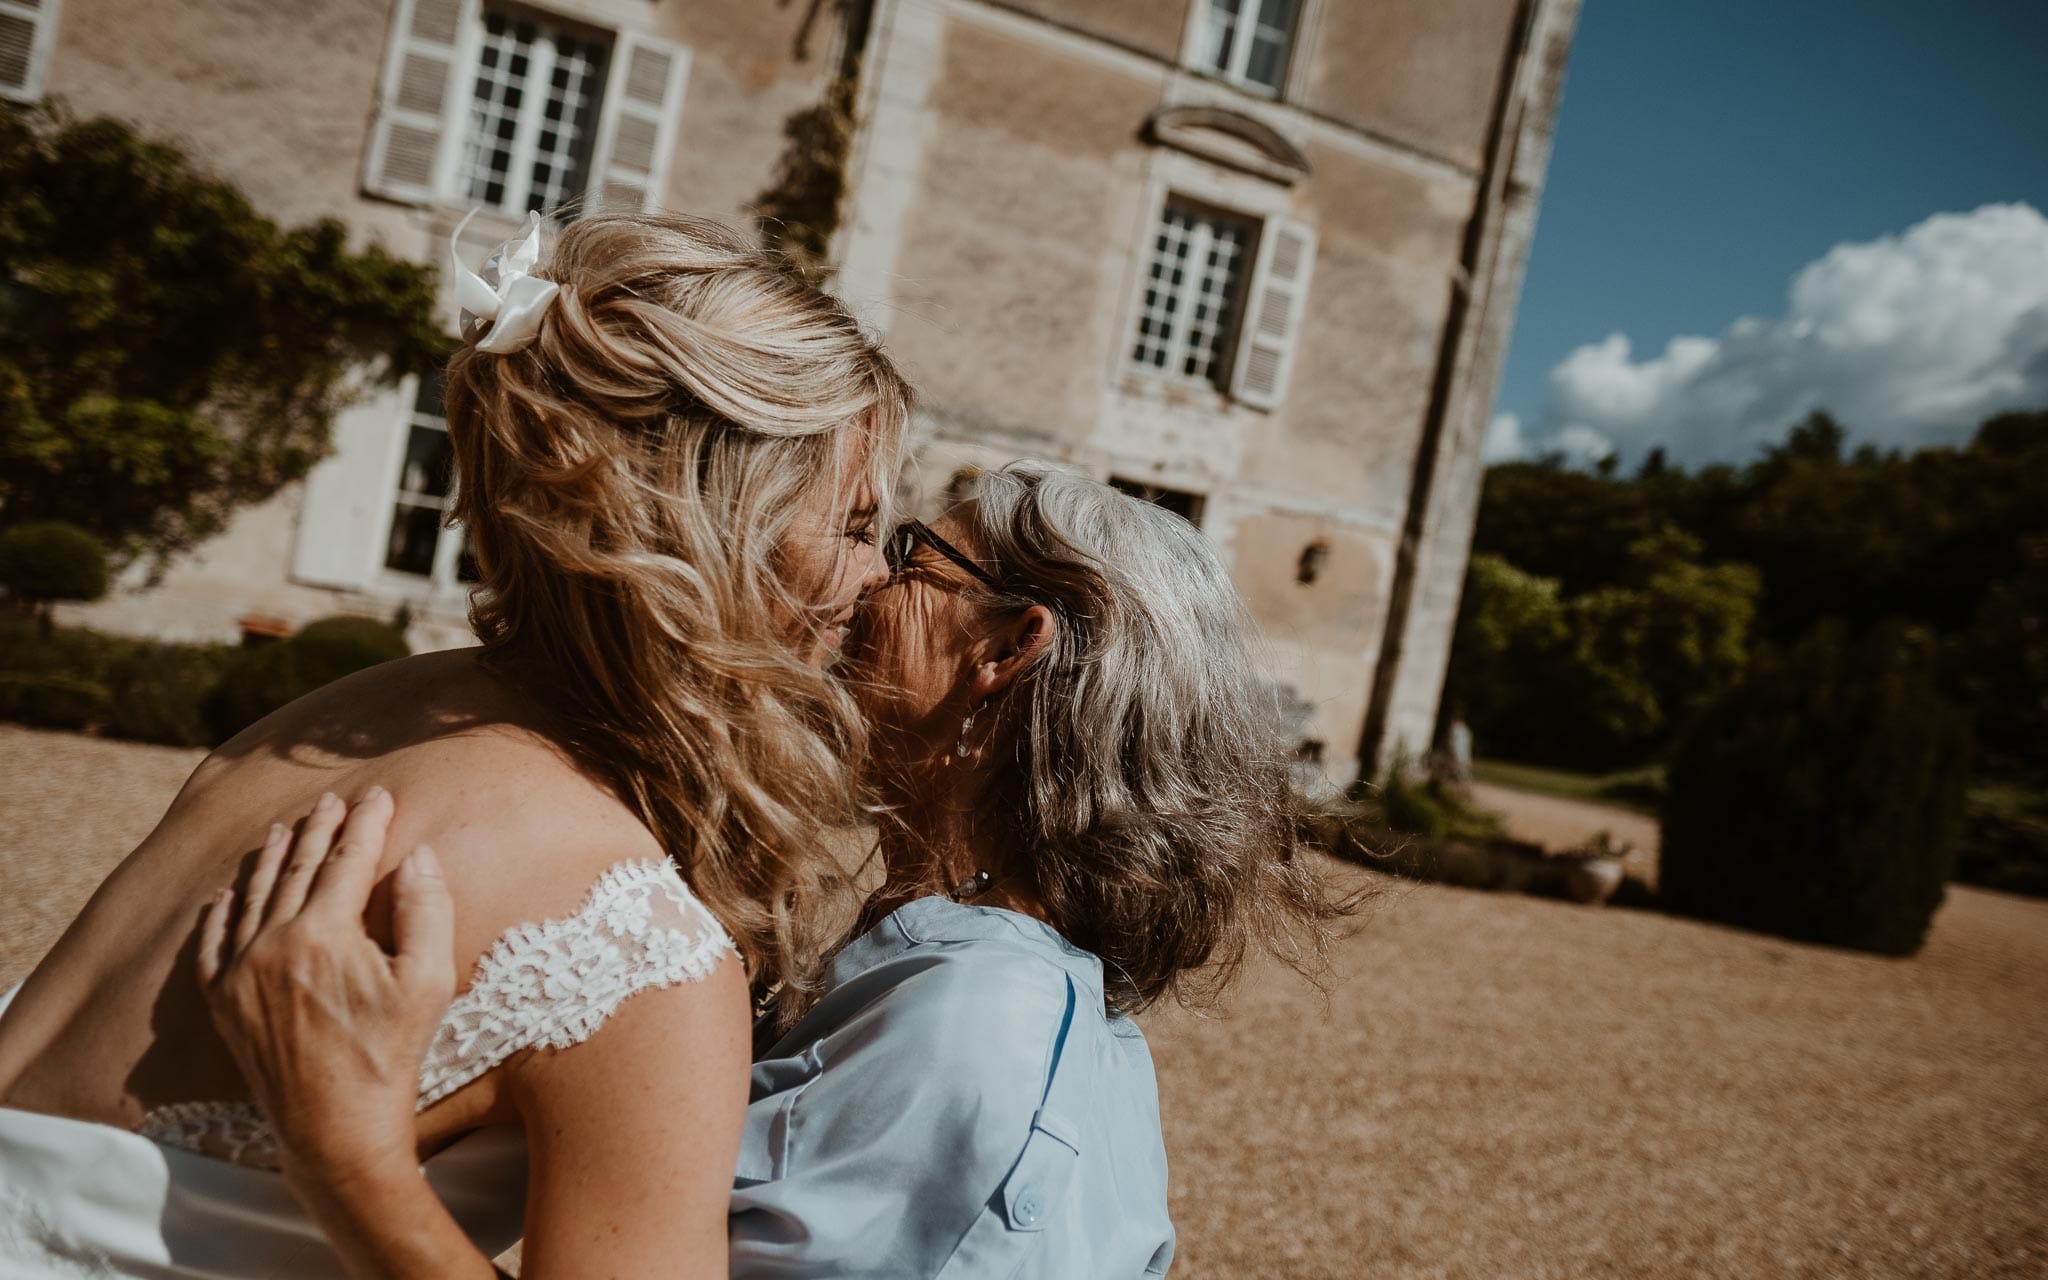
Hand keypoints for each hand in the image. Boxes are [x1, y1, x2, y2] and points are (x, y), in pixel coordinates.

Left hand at [197, 787, 455, 1187]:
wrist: (336, 1129)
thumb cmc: (390, 1057)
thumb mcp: (428, 982)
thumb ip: (425, 910)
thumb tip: (417, 856)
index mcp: (324, 934)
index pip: (347, 860)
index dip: (367, 824)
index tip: (379, 796)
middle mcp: (273, 943)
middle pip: (298, 867)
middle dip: (319, 828)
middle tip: (334, 801)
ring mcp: (240, 973)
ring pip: (254, 897)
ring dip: (272, 858)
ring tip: (284, 829)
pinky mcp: (224, 1004)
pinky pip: (213, 944)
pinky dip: (220, 913)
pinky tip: (226, 894)